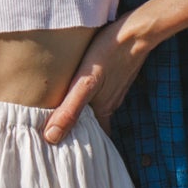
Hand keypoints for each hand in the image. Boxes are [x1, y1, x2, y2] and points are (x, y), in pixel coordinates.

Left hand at [42, 12, 155, 143]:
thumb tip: (51, 138)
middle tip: (62, 141)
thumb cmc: (108, 54)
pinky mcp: (115, 76)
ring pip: (98, 110)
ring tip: (66, 120)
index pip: (94, 140)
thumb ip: (70, 110)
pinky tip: (82, 94)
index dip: (81, 148)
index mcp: (103, 110)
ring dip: (85, 117)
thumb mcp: (85, 83)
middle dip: (81, 134)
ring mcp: (115, 90)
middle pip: (95, 125)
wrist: (136, 31)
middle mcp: (111, 103)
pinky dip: (91, 100)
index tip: (66, 156)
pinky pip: (102, 95)